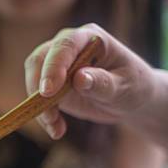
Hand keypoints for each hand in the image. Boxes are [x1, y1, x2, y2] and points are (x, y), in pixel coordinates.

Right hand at [24, 23, 156, 138]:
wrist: (129, 99)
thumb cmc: (133, 86)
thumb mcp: (125, 87)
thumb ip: (103, 82)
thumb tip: (79, 78)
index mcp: (90, 37)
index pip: (65, 45)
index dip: (54, 66)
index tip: (48, 91)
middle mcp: (69, 47)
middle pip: (39, 59)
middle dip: (37, 88)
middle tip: (48, 114)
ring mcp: (57, 64)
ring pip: (33, 79)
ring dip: (39, 106)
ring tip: (56, 127)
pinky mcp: (51, 84)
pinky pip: (37, 98)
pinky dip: (43, 115)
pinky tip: (57, 130)